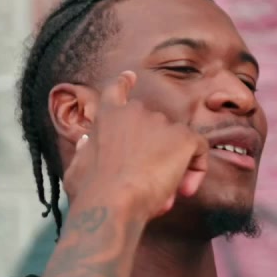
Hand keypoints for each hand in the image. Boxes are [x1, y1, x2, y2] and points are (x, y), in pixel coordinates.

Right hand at [63, 71, 208, 219]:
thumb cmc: (91, 191)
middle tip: (149, 181)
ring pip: (176, 142)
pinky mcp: (183, 137)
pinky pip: (198, 149)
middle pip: (155, 127)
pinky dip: (196, 168)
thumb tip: (86, 142)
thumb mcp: (78, 167)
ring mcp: (161, 122)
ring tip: (163, 194)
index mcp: (108, 116)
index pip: (116, 90)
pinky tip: (185, 189)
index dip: (124, 83)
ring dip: (173, 165)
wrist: (113, 200)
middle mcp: (136, 111)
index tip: (130, 76)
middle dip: (155, 152)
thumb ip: (85, 151)